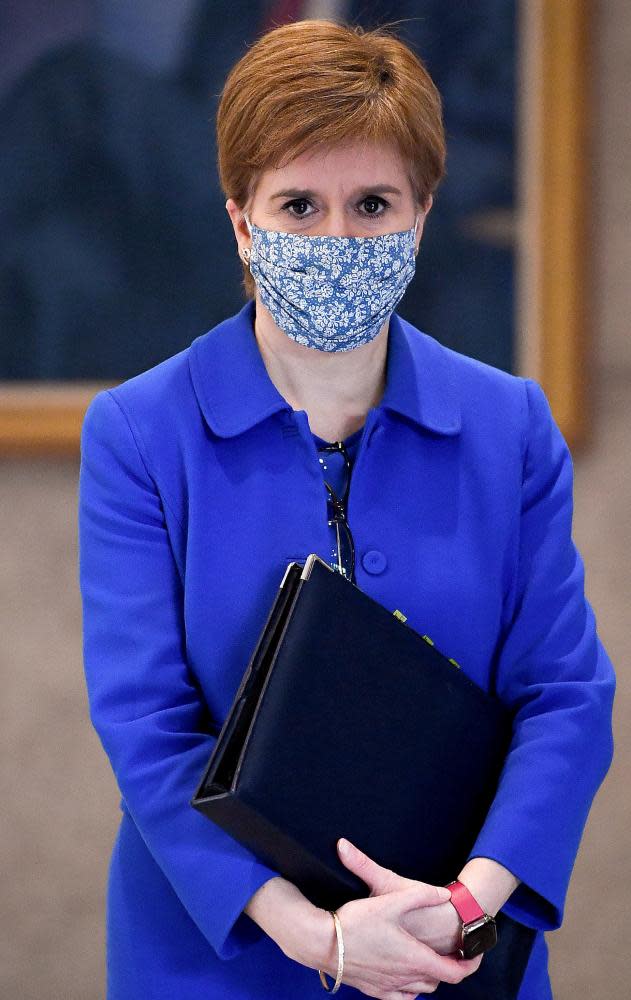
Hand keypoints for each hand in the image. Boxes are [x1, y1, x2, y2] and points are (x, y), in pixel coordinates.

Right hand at [332, 837, 482, 994]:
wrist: (322, 943)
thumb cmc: (356, 921)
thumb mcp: (392, 898)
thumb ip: (421, 895)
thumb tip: (444, 894)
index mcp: (415, 958)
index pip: (454, 972)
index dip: (470, 964)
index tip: (476, 953)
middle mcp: (405, 977)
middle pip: (437, 980)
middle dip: (448, 967)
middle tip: (451, 950)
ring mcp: (388, 986)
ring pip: (419, 990)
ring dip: (428, 976)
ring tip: (428, 958)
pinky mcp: (372, 990)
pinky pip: (400, 998)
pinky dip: (409, 989)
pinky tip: (404, 977)